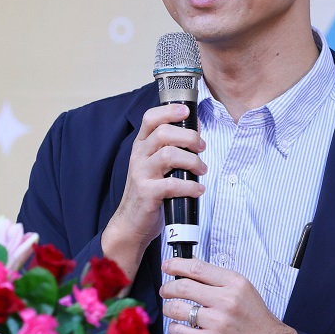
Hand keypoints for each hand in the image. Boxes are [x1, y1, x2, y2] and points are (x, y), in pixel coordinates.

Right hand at [101, 104, 205, 280]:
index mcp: (141, 146)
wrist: (132, 223)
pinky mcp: (147, 193)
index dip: (169, 111)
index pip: (150, 118)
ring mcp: (141, 174)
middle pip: (164, 133)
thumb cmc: (149, 192)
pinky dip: (190, 186)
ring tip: (201, 170)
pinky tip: (197, 189)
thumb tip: (196, 128)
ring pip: (169, 155)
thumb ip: (172, 147)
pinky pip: (172, 184)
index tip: (187, 112)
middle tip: (202, 148)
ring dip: (192, 161)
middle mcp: (139, 156)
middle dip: (189, 137)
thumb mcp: (156, 165)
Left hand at [160, 256, 303, 333]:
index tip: (167, 266)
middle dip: (167, 287)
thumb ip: (218, 280)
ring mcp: (217, 323)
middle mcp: (225, 301)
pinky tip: (179, 326)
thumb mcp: (243, 291)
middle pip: (182, 286)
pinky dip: (174, 327)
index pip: (197, 268)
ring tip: (171, 309)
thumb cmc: (255, 320)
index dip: (176, 265)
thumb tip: (189, 268)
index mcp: (234, 284)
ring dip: (168, 307)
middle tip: (165, 290)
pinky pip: (179, 330)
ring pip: (177, 308)